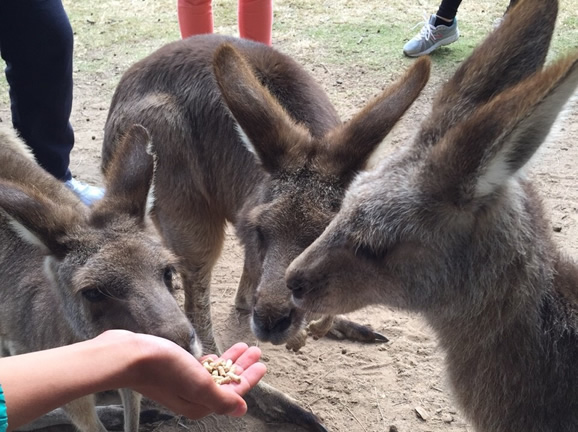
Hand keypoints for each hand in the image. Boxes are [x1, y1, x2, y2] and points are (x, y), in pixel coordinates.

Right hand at [121, 333, 265, 418]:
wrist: (129, 356)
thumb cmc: (164, 370)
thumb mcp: (199, 385)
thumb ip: (222, 398)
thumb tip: (242, 409)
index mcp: (200, 404)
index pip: (233, 391)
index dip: (249, 378)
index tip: (262, 364)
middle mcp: (192, 396)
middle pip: (225, 381)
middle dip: (242, 366)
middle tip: (256, 351)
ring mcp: (181, 383)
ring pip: (213, 373)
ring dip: (229, 360)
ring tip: (243, 346)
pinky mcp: (172, 370)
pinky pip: (199, 368)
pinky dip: (211, 361)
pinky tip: (216, 354)